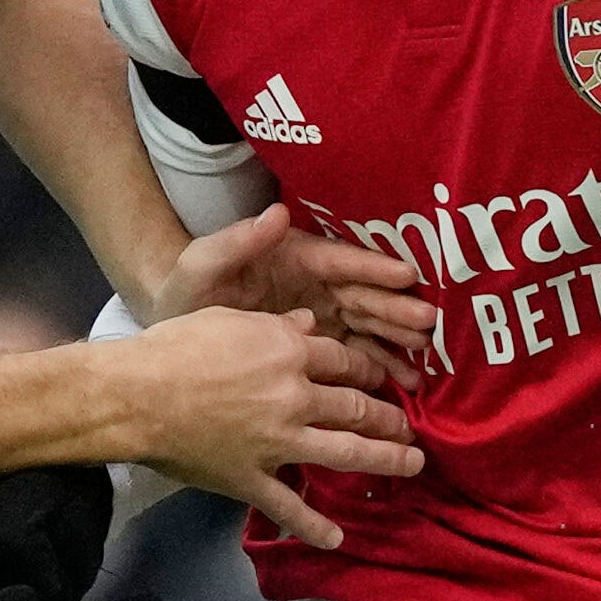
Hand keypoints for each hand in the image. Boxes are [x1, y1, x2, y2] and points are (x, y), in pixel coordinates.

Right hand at [101, 307, 419, 545]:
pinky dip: (314, 526)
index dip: (368, 369)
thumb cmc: (175, 347)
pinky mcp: (253, 478)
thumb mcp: (228, 318)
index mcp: (289, 352)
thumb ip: (275, 324)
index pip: (344, 360)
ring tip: (411, 464)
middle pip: (357, 407)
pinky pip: (290, 506)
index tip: (382, 376)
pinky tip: (337, 538)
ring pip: (345, 453)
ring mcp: (278, 442)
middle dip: (389, 418)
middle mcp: (295, 397)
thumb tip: (308, 322)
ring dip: (384, 460)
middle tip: (409, 427)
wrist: (135, 396)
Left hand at [144, 203, 436, 373]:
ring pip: (368, 328)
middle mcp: (318, 285)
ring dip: (397, 342)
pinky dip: (382, 369)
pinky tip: (404, 386)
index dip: (373, 267)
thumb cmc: (188, 289)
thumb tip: (276, 213)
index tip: (406, 273)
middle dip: (396, 308)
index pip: (340, 261)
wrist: (175, 329)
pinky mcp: (321, 348)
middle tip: (426, 323)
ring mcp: (324, 317)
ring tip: (422, 360)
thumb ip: (237, 241)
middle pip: (364, 295)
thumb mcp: (202, 263)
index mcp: (295, 257)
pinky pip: (358, 358)